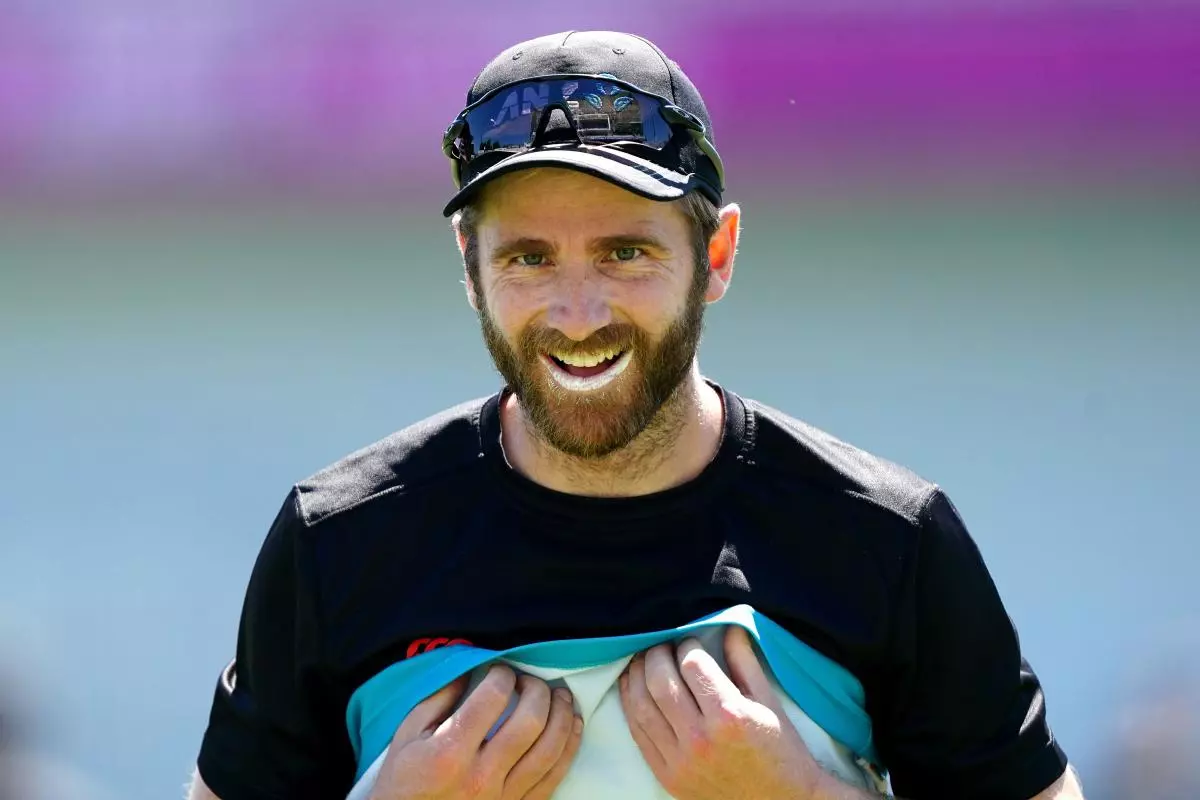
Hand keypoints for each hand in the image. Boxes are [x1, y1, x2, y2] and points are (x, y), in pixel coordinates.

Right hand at [369, 664, 583, 799]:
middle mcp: (481, 776)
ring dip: (562, 715)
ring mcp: (504, 797)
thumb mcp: (406, 736)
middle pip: (530, 721)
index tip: (501, 671)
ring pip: (550, 749)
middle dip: (537, 690)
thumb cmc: (403, 783)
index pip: (492, 699)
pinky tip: (573, 725)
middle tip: (530, 680)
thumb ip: (439, 698)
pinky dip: (570, 746)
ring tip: (561, 695)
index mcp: (450, 752)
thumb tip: (471, 668)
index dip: (502, 675)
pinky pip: (555, 776)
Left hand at [618, 626, 828, 799]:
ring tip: (641, 661)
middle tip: (661, 645)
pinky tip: (632, 689)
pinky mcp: (668, 777)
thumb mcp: (769, 701)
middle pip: (660, 682)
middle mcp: (701, 738)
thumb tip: (728, 624)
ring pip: (641, 707)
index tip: (689, 641)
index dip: (687, 645)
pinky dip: (630, 707)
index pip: (692, 664)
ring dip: (636, 677)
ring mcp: (681, 761)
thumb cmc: (780, 750)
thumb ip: (745, 660)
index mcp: (729, 715)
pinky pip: (638, 735)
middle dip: (656, 655)